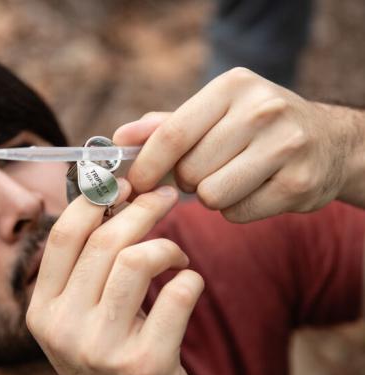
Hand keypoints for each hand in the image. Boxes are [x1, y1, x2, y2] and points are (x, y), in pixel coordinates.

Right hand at [27, 181, 203, 374]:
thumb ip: (86, 269)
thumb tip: (111, 201)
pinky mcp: (145, 365)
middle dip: (142, 208)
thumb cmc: (109, 356)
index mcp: (43, 310)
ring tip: (176, 256)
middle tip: (166, 196)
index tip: (123, 183)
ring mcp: (102, 349)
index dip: (94, 200)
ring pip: (137, 260)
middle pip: (104, 242)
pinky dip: (190, 279)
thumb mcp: (80, 317)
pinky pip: (177, 295)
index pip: (63, 236)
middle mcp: (64, 329)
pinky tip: (187, 283)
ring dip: (167, 245)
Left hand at [114, 67, 364, 221]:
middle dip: (188, 180)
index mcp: (232, 86)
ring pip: (211, 196)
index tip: (134, 184)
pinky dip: (237, 209)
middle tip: (207, 170)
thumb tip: (120, 139)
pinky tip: (255, 189)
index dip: (147, 166)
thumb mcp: (214, 113)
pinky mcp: (299, 183)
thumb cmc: (256, 128)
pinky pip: (237, 213)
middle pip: (190, 171)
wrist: (329, 142)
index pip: (172, 133)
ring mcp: (285, 146)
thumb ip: (166, 126)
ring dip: (212, 196)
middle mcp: (262, 110)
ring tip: (233, 178)